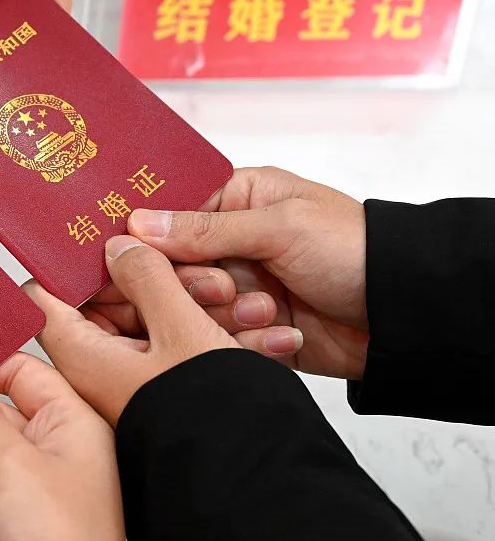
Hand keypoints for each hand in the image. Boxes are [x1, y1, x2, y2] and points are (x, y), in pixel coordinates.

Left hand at [33, 235, 278, 424]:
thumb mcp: (180, 327)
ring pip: (166, 325)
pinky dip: (226, 340)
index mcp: (85, 356)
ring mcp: (140, 384)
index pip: (53, 297)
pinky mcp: (174, 393)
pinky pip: (190, 353)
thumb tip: (118, 247)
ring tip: (257, 310)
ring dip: (213, 310)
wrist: (260, 477)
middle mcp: (105, 372)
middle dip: (172, 283)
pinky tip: (273, 338)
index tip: (103, 233)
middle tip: (216, 280)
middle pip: (122, 303)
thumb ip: (147, 277)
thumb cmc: (208, 415)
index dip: (75, 262)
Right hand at [128, 166, 368, 379]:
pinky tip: (282, 332)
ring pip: (192, 307)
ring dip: (229, 315)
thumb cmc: (354, 250)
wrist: (402, 315)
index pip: (170, 215)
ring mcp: (240, 286)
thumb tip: (139, 224)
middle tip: (225, 288)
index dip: (152, 239)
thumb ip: (206, 229)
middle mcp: (232, 242)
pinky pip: (219, 337)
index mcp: (237, 199)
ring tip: (270, 310)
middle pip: (173, 267)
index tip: (140, 258)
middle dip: (199, 283)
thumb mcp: (279, 227)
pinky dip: (247, 341)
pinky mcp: (248, 328)